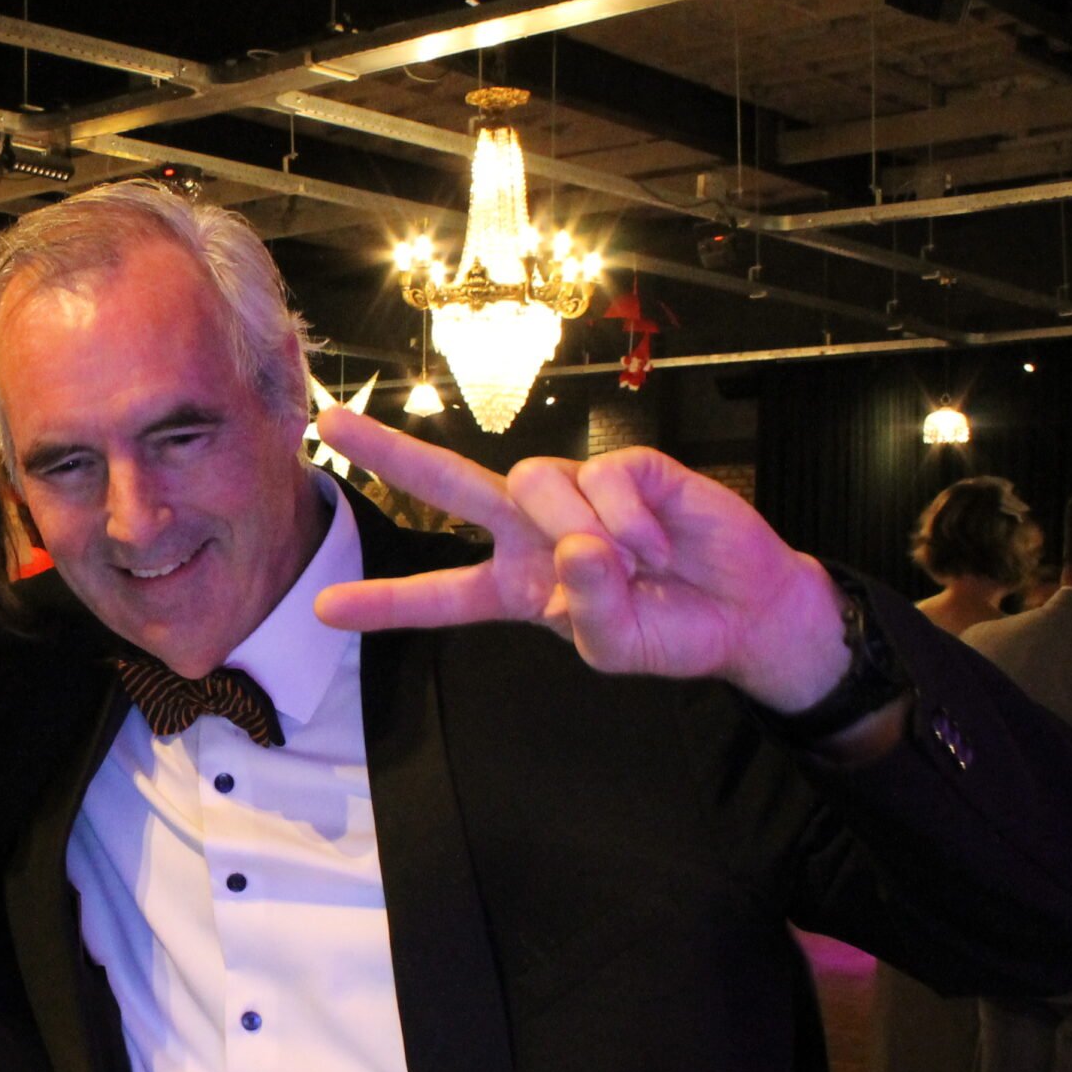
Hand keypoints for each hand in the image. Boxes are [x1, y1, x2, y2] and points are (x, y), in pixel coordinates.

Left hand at [310, 409, 855, 712]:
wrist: (748, 613)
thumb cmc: (673, 631)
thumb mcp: (614, 647)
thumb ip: (584, 609)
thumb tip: (578, 547)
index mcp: (517, 586)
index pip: (441, 595)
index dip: (386, 603)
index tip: (324, 606)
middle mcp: (534, 532)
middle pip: (450, 486)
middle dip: (392, 453)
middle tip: (330, 425)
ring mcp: (577, 495)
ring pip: (533, 483)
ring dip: (580, 529)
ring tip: (634, 565)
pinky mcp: (625, 467)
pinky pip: (601, 479)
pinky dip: (629, 520)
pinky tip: (659, 543)